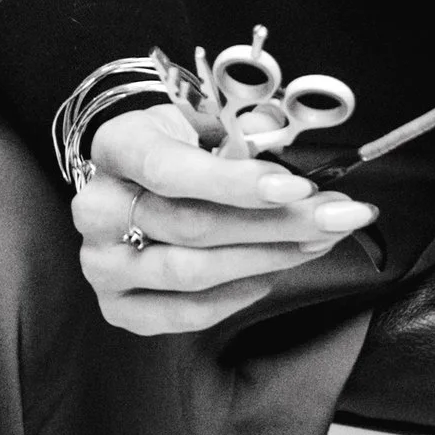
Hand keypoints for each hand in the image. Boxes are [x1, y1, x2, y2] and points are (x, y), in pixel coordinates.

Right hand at [70, 103, 379, 337]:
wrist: (134, 182)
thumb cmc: (178, 146)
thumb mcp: (204, 120)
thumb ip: (242, 129)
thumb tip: (284, 139)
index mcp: (117, 147)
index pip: (171, 169)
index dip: (237, 182)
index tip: (298, 186)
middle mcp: (97, 208)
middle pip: (192, 225)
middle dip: (275, 223)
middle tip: (336, 217)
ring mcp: (102, 263)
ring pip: (191, 273)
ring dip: (267, 259)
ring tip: (317, 242)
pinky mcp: (116, 307)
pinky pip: (181, 314)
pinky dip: (233, 298)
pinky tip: (269, 275)